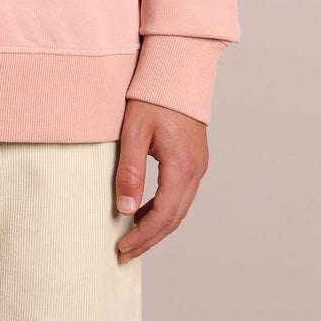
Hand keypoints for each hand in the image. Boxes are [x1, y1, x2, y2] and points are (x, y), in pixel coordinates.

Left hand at [114, 97, 208, 261]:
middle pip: (174, 218)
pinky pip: (181, 194)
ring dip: (157, 227)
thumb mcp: (134, 130)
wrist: (177, 68)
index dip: (143, 236)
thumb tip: (126, 208)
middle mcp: (196, 170)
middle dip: (149, 239)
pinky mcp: (195, 158)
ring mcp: (198, 165)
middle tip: (124, 253)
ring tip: (132, 237)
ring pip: (180, 209)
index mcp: (182, 165)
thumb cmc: (153, 94)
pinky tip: (145, 210)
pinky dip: (164, 209)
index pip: (163, 215)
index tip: (122, 247)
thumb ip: (131, 170)